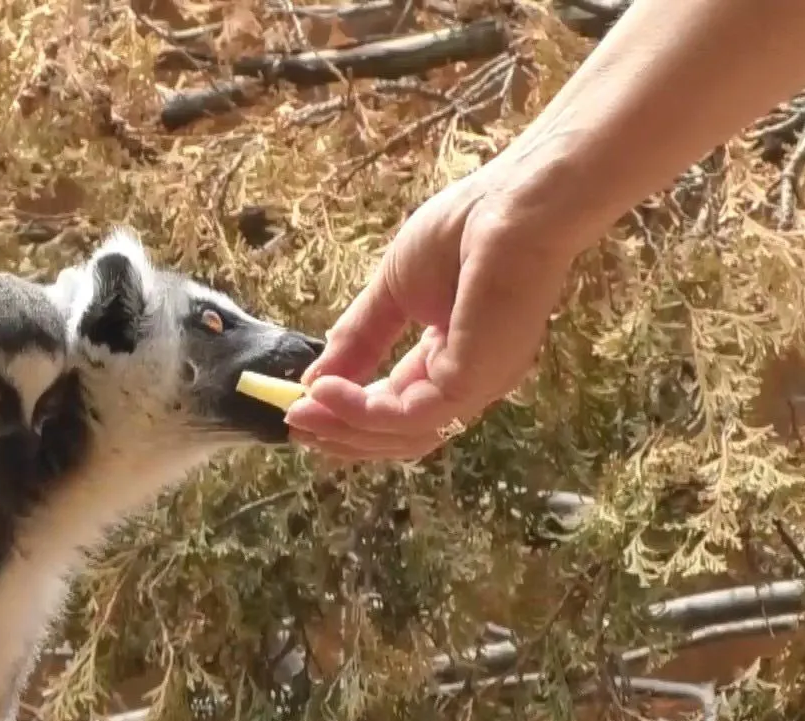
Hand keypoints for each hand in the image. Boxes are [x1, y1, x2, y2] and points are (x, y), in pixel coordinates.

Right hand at [285, 164, 585, 461]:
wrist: (509, 203)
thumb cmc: (462, 231)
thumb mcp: (392, 291)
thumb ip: (358, 337)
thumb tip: (314, 380)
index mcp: (456, 357)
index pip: (400, 404)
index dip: (349, 410)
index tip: (301, 405)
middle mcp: (472, 380)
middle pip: (402, 432)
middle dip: (343, 431)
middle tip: (295, 424)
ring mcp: (477, 384)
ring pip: (406, 434)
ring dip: (346, 428)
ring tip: (303, 413)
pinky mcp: (474, 380)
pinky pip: (410, 415)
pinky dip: (362, 411)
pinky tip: (328, 389)